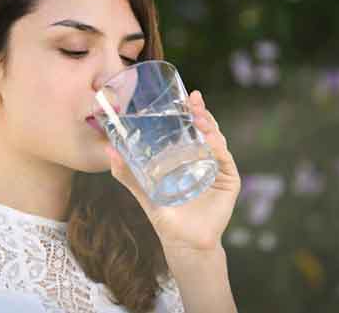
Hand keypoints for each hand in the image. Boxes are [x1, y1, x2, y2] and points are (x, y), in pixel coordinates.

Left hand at [105, 90, 240, 252]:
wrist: (182, 242)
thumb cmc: (165, 215)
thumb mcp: (144, 191)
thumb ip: (127, 173)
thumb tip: (109, 152)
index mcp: (190, 156)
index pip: (193, 128)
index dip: (191, 111)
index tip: (186, 95)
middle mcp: (206, 158)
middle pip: (207, 130)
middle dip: (202, 113)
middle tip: (194, 100)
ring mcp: (219, 169)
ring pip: (218, 141)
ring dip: (210, 126)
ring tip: (199, 116)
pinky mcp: (229, 182)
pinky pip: (224, 160)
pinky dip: (218, 148)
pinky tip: (210, 140)